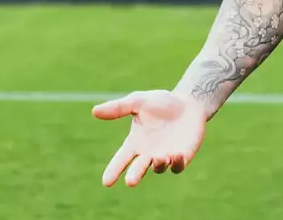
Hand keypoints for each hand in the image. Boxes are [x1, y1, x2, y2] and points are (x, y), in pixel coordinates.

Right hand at [93, 90, 209, 186]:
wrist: (188, 103)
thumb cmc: (161, 103)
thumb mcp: (138, 102)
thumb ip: (118, 107)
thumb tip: (94, 111)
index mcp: (135, 143)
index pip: (121, 159)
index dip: (114, 170)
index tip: (106, 182)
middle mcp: (148, 154)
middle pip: (139, 169)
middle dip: (135, 175)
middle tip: (131, 181)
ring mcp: (165, 157)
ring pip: (159, 168)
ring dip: (158, 165)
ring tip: (158, 158)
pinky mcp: (182, 157)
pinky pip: (178, 166)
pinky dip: (176, 163)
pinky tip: (175, 155)